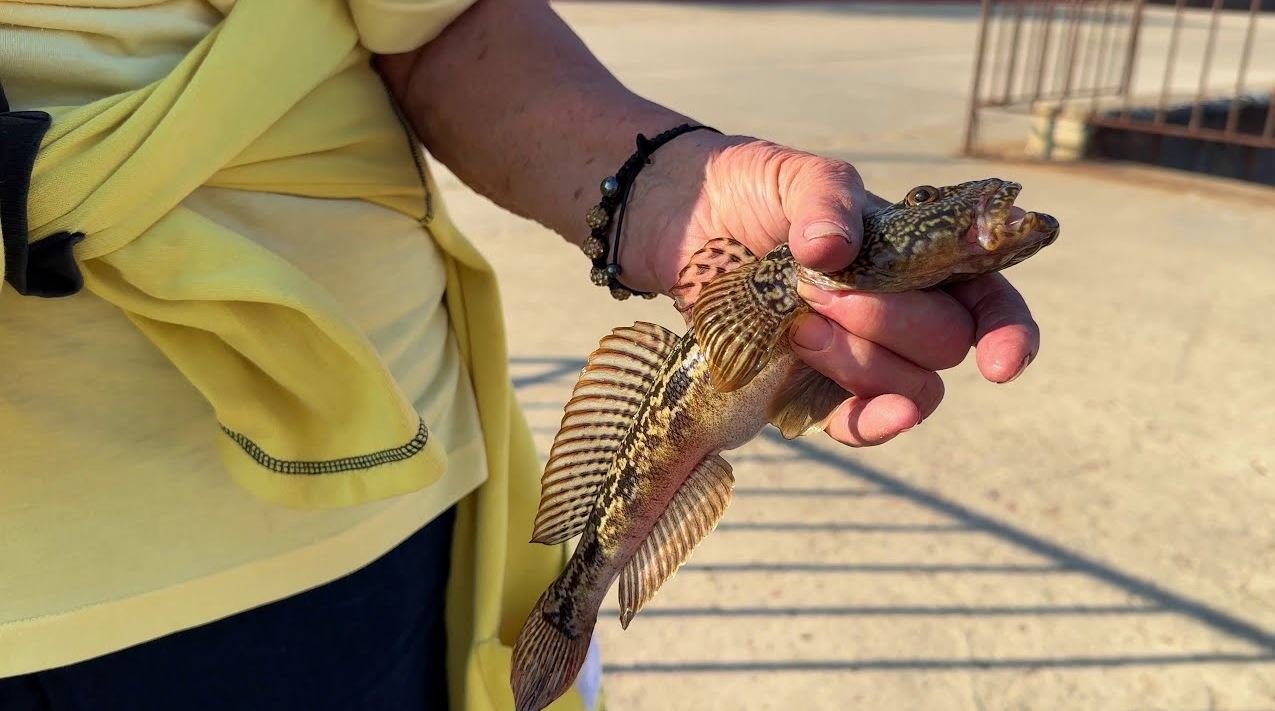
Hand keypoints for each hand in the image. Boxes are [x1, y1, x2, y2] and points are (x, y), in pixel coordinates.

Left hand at [621, 133, 1039, 446]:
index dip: (1008, 333)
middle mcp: (901, 307)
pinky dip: (860, 426)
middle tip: (820, 293)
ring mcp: (859, 349)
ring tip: (798, 328)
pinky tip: (838, 416)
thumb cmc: (750, 189)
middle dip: (891, 323)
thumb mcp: (792, 173)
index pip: (988, 297)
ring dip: (862, 365)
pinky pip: (858, 423)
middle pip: (946, 344)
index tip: (999, 364)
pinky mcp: (812, 383)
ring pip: (910, 389)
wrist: (681, 219)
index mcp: (917, 253)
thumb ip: (824, 200)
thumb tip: (834, 251)